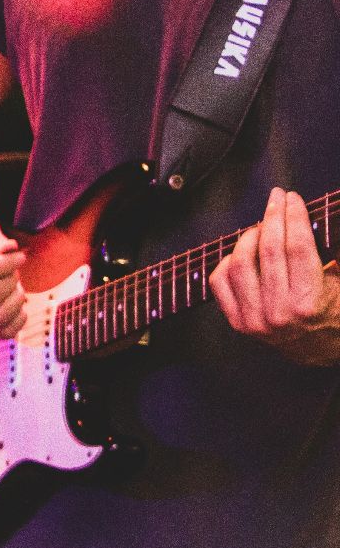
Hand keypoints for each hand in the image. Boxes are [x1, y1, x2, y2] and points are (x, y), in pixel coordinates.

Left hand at [210, 188, 339, 363]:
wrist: (318, 350)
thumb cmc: (335, 312)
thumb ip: (333, 256)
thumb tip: (308, 217)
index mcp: (311, 303)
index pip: (299, 248)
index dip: (295, 217)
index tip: (293, 198)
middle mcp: (280, 312)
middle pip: (270, 250)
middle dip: (273, 216)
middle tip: (276, 197)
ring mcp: (254, 319)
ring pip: (241, 262)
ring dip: (250, 235)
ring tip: (262, 224)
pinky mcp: (237, 322)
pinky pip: (220, 281)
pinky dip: (228, 260)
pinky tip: (243, 251)